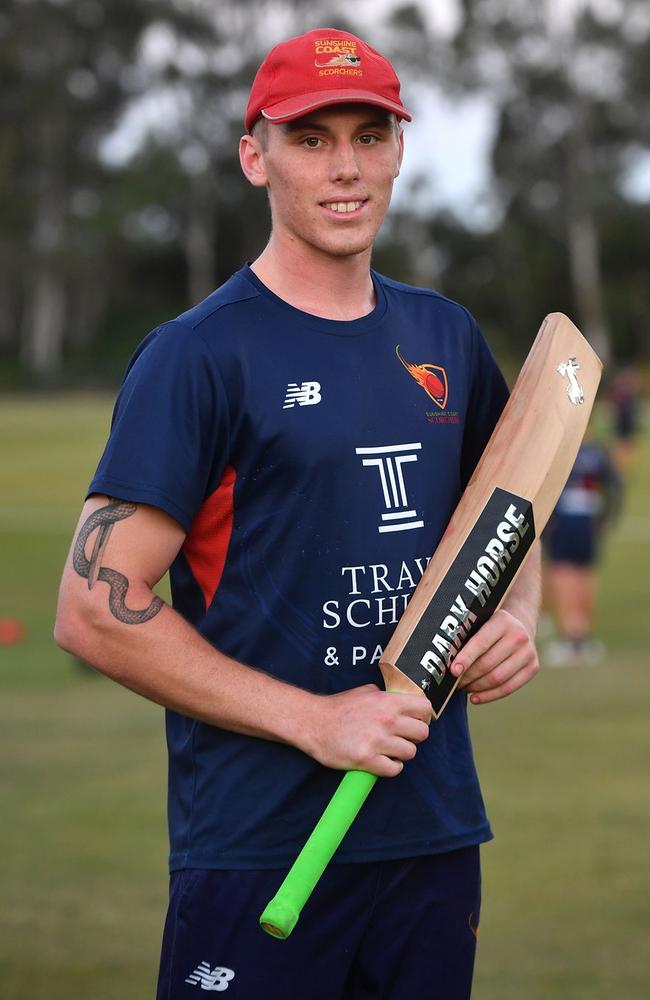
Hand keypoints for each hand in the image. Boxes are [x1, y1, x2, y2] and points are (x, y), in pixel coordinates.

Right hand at [306, 684, 430, 777]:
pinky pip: (394, 769)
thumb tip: (403, 702)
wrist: (313, 723)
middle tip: (402, 738)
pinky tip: (382, 761)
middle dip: (414, 737)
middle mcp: (386, 720)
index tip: (415, 721)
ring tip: (389, 751)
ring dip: (402, 754)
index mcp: (387, 701)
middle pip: (422, 733)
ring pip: (410, 753)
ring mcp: (377, 741)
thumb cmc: (338, 708)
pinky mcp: (367, 760)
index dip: (423, 716)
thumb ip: (386, 697)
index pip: (424, 708)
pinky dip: (391, 768)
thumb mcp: (365, 692)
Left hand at [451, 609, 538, 704]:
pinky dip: (489, 695)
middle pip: (488, 664)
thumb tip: (441, 659)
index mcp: (502, 620)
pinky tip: (475, 697)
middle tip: (453, 684)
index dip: (465, 659)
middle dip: (468, 677)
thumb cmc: (489, 627)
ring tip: (463, 689)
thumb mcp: (479, 622)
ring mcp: (528, 652)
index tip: (452, 671)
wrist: (519, 624)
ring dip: (476, 687)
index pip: (480, 643)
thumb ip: (465, 636)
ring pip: (497, 678)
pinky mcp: (533, 667)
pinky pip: (509, 688)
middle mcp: (519, 635)